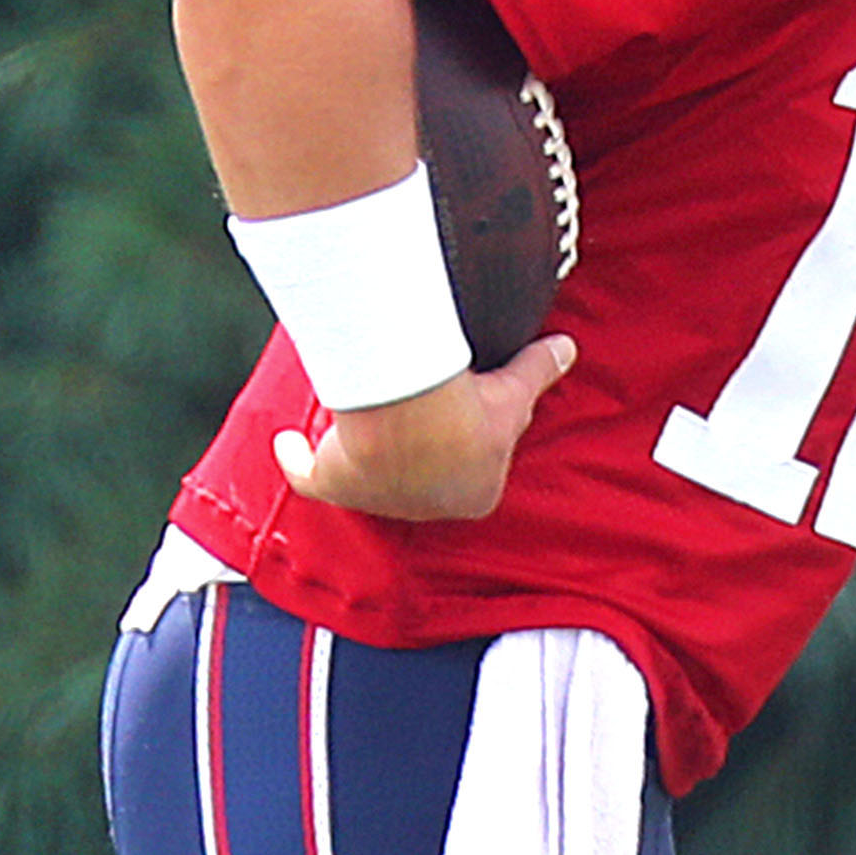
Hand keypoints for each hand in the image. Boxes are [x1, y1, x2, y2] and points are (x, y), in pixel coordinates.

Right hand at [274, 333, 575, 519]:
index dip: (465, 452)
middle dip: (413, 459)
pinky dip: (295, 461)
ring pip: (367, 479)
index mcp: (476, 495)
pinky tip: (286, 442)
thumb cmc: (470, 409)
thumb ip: (541, 370)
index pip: (472, 478)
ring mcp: (379, 498)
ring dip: (361, 458)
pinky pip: (309, 478)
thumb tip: (569, 347)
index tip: (453, 427)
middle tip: (405, 424)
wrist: (416, 416)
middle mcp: (426, 507)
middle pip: (417, 480)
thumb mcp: (515, 389)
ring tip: (356, 430)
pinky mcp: (333, 482)